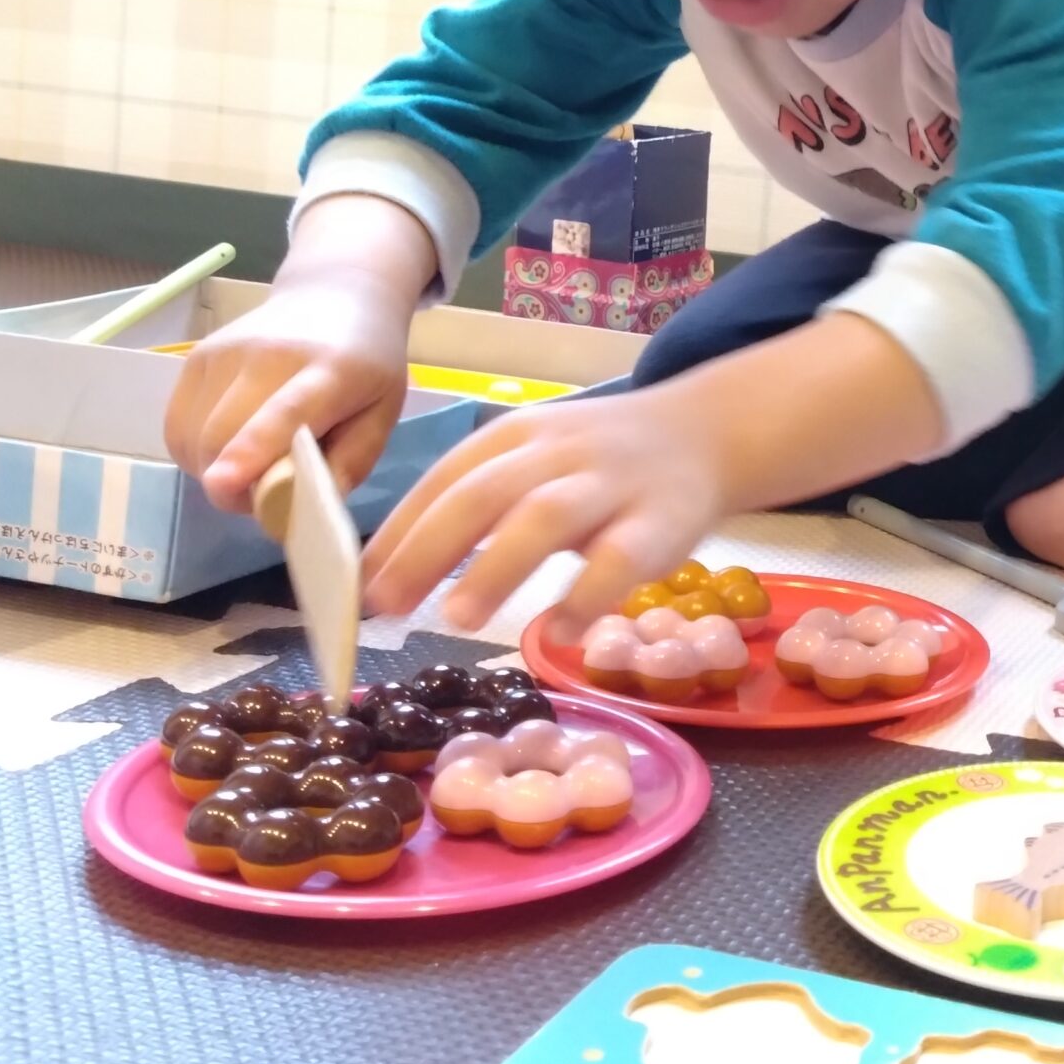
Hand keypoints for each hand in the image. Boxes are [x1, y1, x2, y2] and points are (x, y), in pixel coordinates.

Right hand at [165, 270, 414, 508]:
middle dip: (233, 487)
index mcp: (331, 371)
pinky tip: (227, 444)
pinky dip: (195, 452)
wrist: (333, 296)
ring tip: (252, 464)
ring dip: (213, 471)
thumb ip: (350, 461)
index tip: (223, 486)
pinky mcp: (196, 357)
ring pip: (193, 438)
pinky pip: (177, 427)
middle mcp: (269, 355)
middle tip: (265, 494)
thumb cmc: (366, 365)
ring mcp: (225, 352)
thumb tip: (302, 507)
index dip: (251, 452)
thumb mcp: (382, 413)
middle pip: (222, 436)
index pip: (283, 412)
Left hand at [361, 379, 732, 638]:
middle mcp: (557, 452)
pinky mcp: (662, 520)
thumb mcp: (535, 460)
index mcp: (516, 436)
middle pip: (483, 493)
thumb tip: (390, 572)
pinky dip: (588, 593)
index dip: (397, 531)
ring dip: (497, 565)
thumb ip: (477, 504)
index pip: (444, 479)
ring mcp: (611, 484)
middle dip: (427, 549)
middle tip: (386, 605)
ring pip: (546, 516)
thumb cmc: (600, 463)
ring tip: (457, 618)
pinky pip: (622, 556)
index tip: (355, 587)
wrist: (708, 432)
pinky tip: (561, 631)